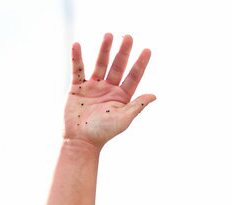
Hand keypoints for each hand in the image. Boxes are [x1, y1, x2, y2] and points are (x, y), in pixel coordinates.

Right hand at [64, 33, 154, 147]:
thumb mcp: (123, 119)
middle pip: (117, 66)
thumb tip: (154, 95)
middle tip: (128, 37)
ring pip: (100, 64)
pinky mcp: (77, 88)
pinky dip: (77, 57)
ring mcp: (93, 87)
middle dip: (123, 52)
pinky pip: (78, 70)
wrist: (80, 142)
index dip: (140, 64)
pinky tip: (77, 45)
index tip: (147, 50)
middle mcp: (108, 89)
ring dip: (104, 50)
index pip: (133, 76)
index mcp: (121, 96)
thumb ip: (137, 106)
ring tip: (109, 35)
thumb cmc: (103, 133)